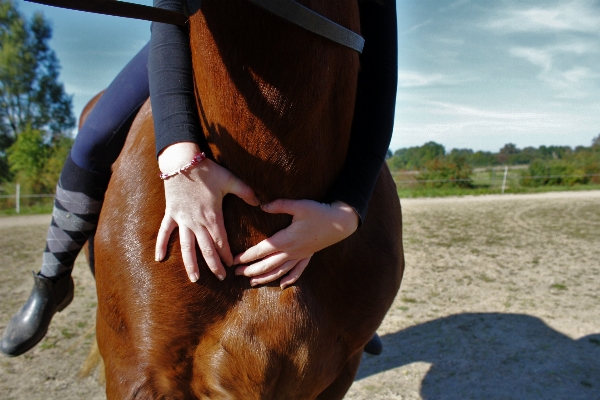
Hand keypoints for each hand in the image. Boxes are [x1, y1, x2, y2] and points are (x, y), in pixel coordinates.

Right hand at [155, 142, 259, 281]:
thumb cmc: (207, 171)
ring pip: (186, 246)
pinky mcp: (171, 214)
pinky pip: (164, 232)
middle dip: (214, 265)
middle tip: (221, 278)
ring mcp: (182, 219)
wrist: (182, 160)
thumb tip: (260, 202)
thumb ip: (246, 192)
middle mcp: (196, 222)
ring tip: (195, 279)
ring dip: (190, 264)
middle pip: (206, 249)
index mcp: (212, 216)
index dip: (226, 254)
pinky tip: (159, 259)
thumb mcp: (230, 180)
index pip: (221, 241)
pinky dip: (161, 245)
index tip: (232, 264)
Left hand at [233, 199, 358, 288]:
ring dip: (265, 277)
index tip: (234, 260)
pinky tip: (282, 285)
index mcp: (286, 239)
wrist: (341, 222)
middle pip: (267, 265)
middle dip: (250, 270)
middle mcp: (292, 251)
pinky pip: (298, 271)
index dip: (246, 256)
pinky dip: (289, 279)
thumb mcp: (299, 205)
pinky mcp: (308, 255)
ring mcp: (300, 255)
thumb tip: (261, 205)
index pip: (261, 250)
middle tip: (235, 273)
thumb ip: (279, 205)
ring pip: (279, 271)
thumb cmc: (319, 212)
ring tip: (251, 282)